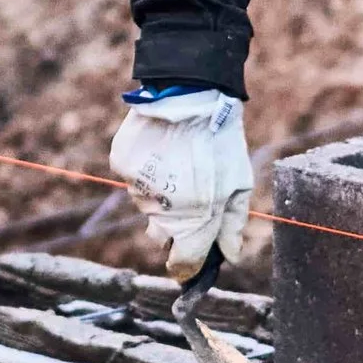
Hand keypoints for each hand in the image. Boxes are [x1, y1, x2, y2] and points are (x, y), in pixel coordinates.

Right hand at [109, 88, 253, 276]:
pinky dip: (146, 173)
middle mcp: (161, 211)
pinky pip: (133, 181)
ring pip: (147, 208)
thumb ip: (233, 225)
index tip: (190, 264)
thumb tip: (230, 256)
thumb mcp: (239, 184)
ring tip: (178, 165)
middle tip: (191, 197)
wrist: (190, 95)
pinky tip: (161, 152)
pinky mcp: (123, 167)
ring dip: (161, 197)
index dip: (187, 267)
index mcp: (194, 221)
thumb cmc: (221, 141)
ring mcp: (138, 189)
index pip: (182, 264)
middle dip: (175, 227)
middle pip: (161, 237)